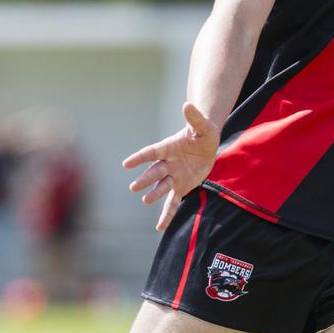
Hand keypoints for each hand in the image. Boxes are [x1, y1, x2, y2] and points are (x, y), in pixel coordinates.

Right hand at [123, 102, 219, 230]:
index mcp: (168, 147)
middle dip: (145, 179)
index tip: (126, 163)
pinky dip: (166, 215)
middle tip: (134, 187)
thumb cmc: (203, 133)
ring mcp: (173, 176)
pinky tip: (159, 228)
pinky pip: (172, 203)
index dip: (140, 158)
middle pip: (154, 172)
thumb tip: (188, 104)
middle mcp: (167, 163)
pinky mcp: (181, 187)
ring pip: (161, 187)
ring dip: (154, 194)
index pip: (151, 152)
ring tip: (146, 200)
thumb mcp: (203, 126)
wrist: (207, 145)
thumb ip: (194, 117)